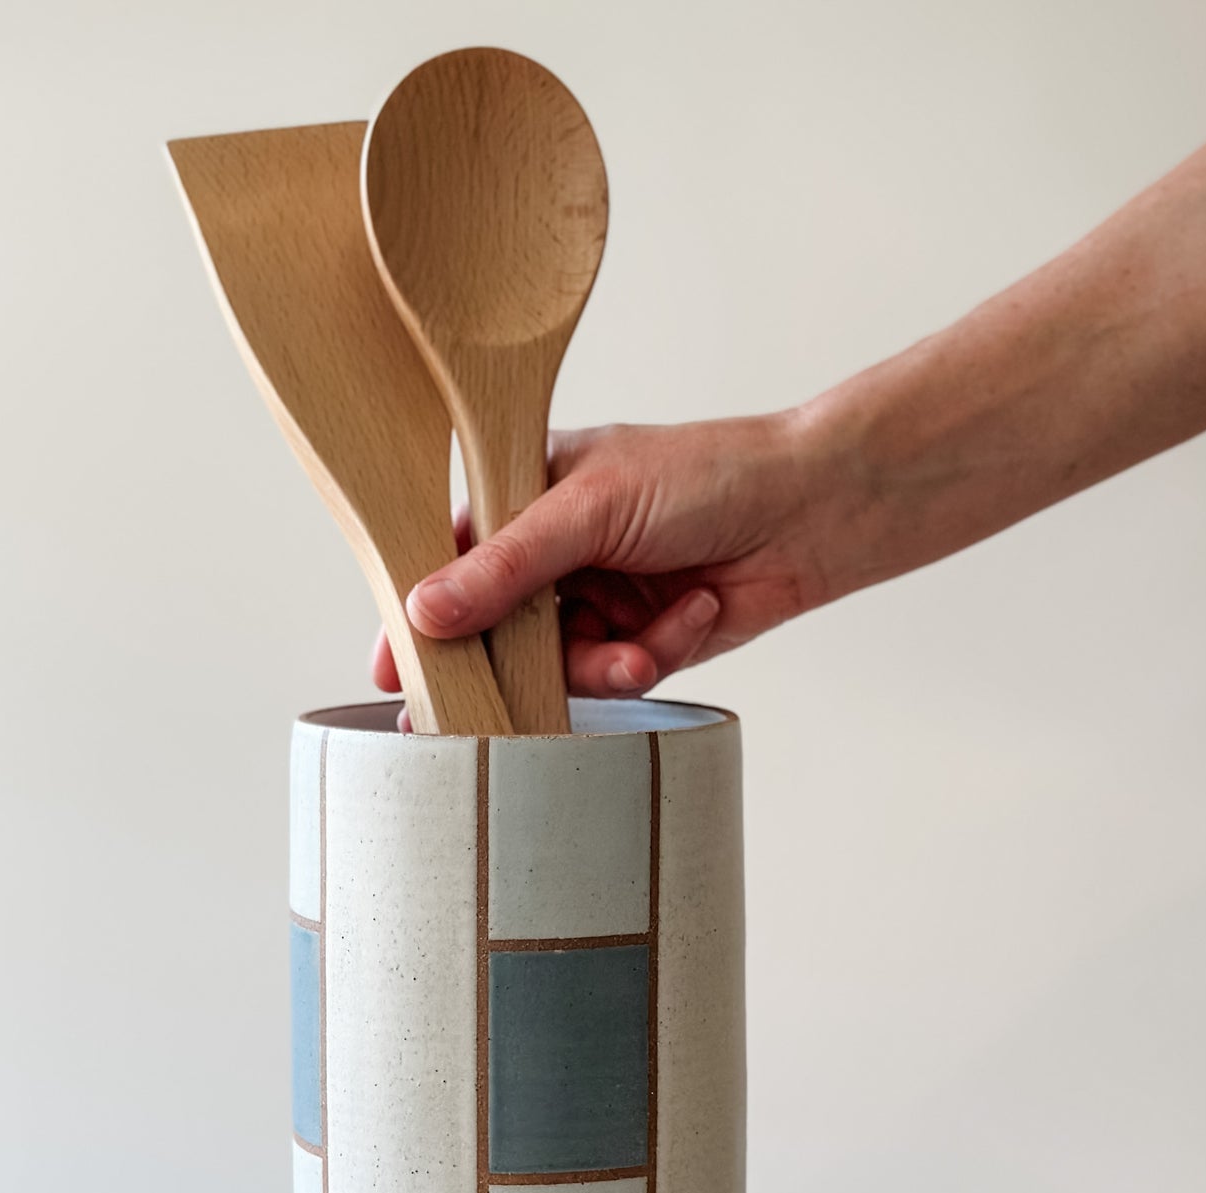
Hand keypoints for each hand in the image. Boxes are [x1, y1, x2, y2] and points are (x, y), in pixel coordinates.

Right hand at [371, 412, 844, 701]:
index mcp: (526, 497)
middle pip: (497, 628)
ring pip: (558, 667)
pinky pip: (619, 673)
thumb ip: (505, 566)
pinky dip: (653, 654)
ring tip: (637, 652)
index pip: (451, 560)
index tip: (393, 668)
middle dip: (511, 664)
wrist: (812, 510)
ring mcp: (599, 599)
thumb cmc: (706, 475)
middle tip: (487, 705)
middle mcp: (556, 553)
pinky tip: (690, 614)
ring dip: (601, 665)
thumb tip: (424, 610)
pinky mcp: (642, 640)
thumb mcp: (591, 508)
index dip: (422, 614)